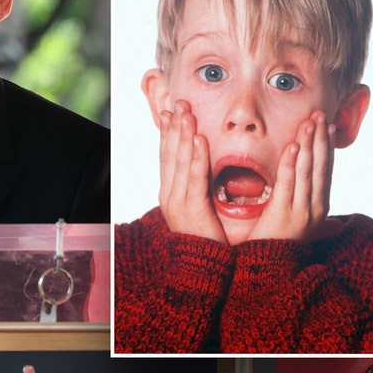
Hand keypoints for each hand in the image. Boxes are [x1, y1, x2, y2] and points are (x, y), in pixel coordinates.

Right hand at [157, 100, 226, 243]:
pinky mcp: (192, 210)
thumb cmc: (205, 238)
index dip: (168, 133)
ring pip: (180, 161)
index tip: (170, 111)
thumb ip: (198, 185)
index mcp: (170, 193)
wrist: (202, 269)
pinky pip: (195, 178)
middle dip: (175, 126)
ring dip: (183, 134)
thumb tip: (203, 164)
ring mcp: (178, 203)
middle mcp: (170, 195)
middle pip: (170, 154)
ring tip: (187, 113)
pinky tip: (199, 140)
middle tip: (179, 103)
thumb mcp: (198, 206)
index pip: (167, 157)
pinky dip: (196, 157)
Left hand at [248, 111, 333, 241]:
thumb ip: (307, 209)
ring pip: (308, 170)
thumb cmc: (279, 246)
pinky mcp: (284, 213)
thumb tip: (322, 206)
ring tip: (310, 122)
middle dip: (321, 138)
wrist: (268, 272)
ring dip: (309, 143)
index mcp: (319, 207)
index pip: (326, 170)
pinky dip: (292, 162)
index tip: (328, 125)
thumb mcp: (299, 225)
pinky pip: (288, 182)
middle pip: (320, 166)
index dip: (327, 146)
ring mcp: (301, 210)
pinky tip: (293, 144)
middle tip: (321, 114)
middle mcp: (315, 207)